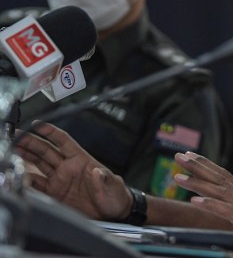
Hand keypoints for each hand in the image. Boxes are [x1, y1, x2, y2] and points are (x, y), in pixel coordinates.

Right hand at [14, 122, 130, 220]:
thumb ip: (105, 179)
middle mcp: (67, 168)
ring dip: (24, 157)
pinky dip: (26, 181)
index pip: (64, 141)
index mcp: (81, 160)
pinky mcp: (54, 194)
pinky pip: (37, 186)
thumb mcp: (113, 186)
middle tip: (17, 136)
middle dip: (30, 142)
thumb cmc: (115, 195)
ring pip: (37, 164)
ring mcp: (59, 180)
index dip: (51, 132)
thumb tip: (98, 172)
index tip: (37, 124)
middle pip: (45, 150)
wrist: (112, 212)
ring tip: (11, 149)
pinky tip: (18, 176)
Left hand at [173, 151, 232, 238]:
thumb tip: (226, 209)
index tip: (191, 156)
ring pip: (219, 191)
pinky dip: (210, 205)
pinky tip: (195, 201)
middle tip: (179, 156)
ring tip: (178, 177)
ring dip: (197, 183)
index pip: (225, 176)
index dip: (207, 165)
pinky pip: (227, 211)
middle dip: (198, 165)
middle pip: (220, 178)